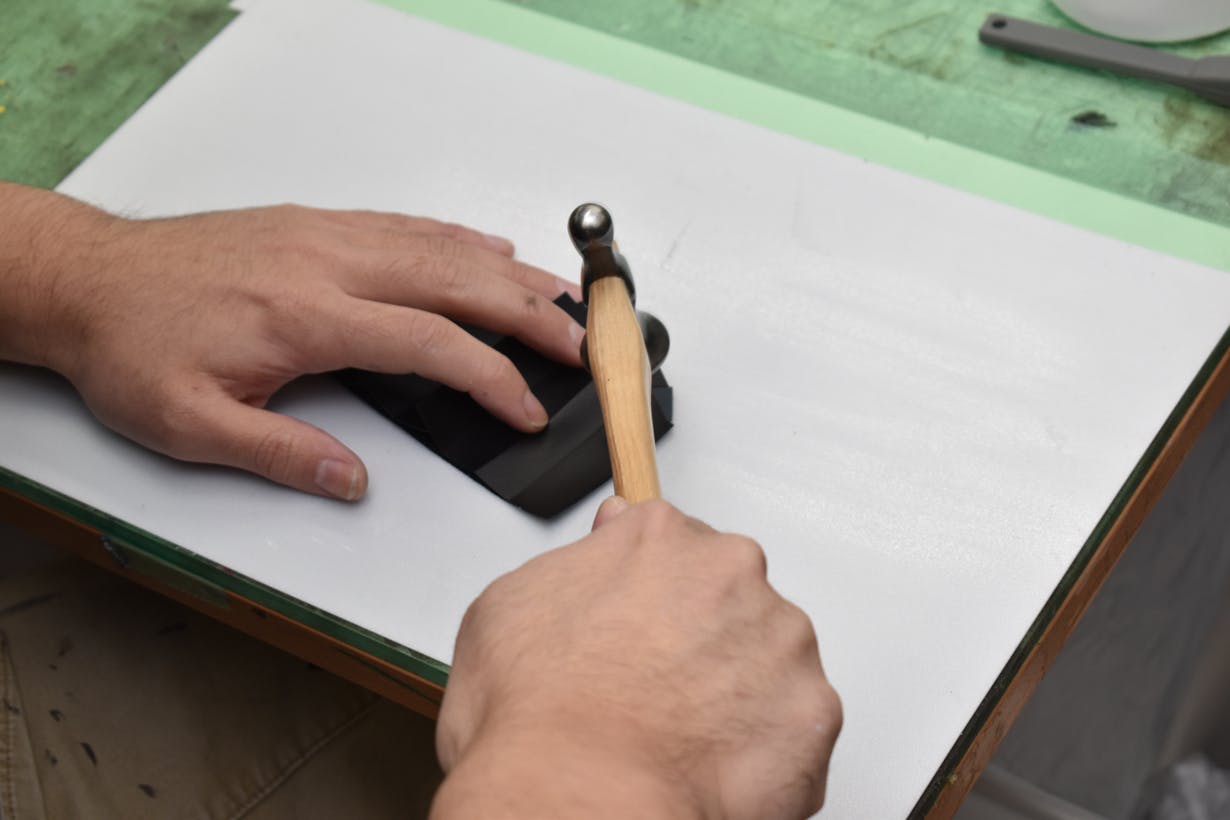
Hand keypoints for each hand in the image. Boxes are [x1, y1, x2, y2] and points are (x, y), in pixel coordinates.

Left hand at [0, 183, 582, 498]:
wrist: (87, 279)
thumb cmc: (134, 348)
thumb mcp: (190, 425)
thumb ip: (282, 454)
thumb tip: (354, 481)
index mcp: (304, 315)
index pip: (428, 343)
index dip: (491, 377)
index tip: (529, 407)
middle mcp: (325, 263)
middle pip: (455, 281)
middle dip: (528, 316)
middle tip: (582, 344)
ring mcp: (324, 235)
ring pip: (439, 247)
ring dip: (509, 273)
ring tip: (562, 298)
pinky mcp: (315, 224)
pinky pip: (405, 224)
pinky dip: (458, 239)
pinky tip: (491, 252)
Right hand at [432, 499, 841, 819]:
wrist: (580, 797)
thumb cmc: (538, 715)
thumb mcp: (509, 605)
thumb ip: (574, 561)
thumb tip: (601, 548)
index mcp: (660, 539)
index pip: (672, 541)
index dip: (653, 589)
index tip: (642, 619)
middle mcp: (730, 575)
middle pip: (727, 595)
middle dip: (700, 636)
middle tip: (654, 688)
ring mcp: (780, 642)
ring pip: (767, 657)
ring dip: (736, 688)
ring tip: (680, 734)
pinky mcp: (813, 711)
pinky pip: (793, 725)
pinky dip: (762, 747)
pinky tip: (710, 765)